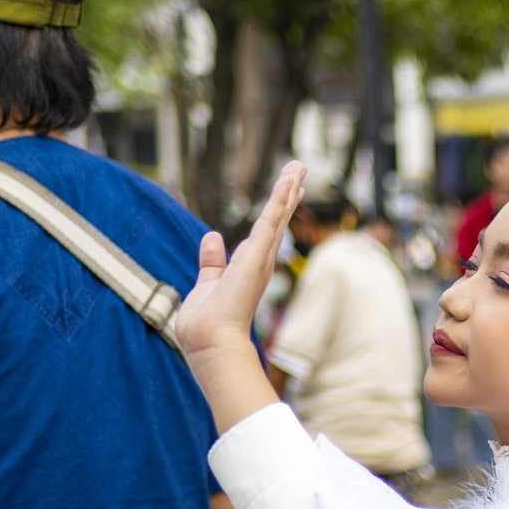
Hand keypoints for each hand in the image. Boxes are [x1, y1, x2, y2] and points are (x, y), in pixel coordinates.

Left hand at [175, 162, 306, 359]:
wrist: (210, 342)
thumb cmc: (208, 323)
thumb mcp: (208, 282)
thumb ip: (212, 261)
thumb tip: (212, 237)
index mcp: (249, 268)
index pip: (267, 231)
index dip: (278, 209)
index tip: (288, 189)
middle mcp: (260, 262)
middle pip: (278, 219)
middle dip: (289, 193)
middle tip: (301, 169)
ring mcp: (260, 259)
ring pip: (277, 216)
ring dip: (287, 189)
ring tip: (299, 166)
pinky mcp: (256, 258)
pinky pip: (270, 222)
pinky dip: (280, 201)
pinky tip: (290, 182)